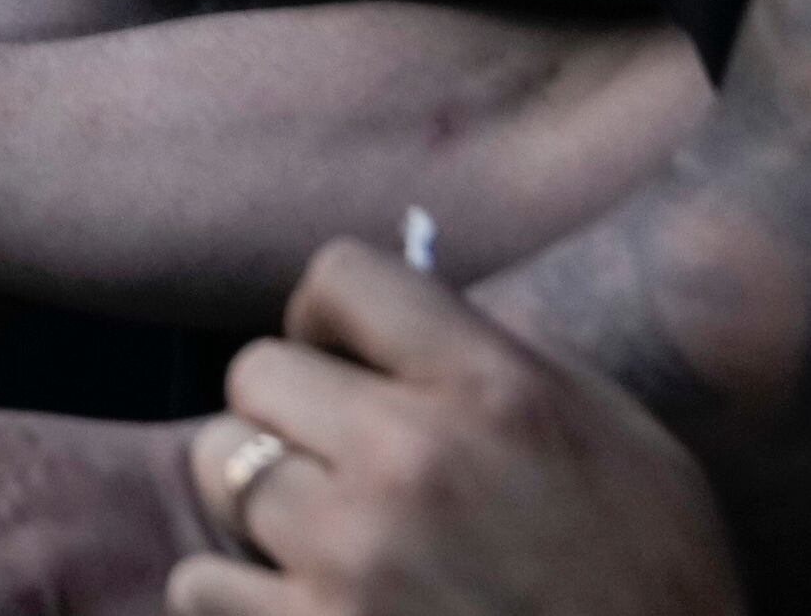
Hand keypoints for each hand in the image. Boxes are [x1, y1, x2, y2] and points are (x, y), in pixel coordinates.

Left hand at [167, 244, 741, 615]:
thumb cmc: (658, 589)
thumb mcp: (623, 446)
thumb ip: (503, 362)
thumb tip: (397, 313)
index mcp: (497, 392)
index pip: (341, 273)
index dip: (333, 317)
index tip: (350, 361)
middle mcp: (414, 460)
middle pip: (255, 372)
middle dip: (293, 414)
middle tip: (345, 466)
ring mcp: (354, 556)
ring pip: (216, 467)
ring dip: (263, 503)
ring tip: (333, 541)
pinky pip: (198, 581)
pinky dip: (237, 595)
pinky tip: (306, 605)